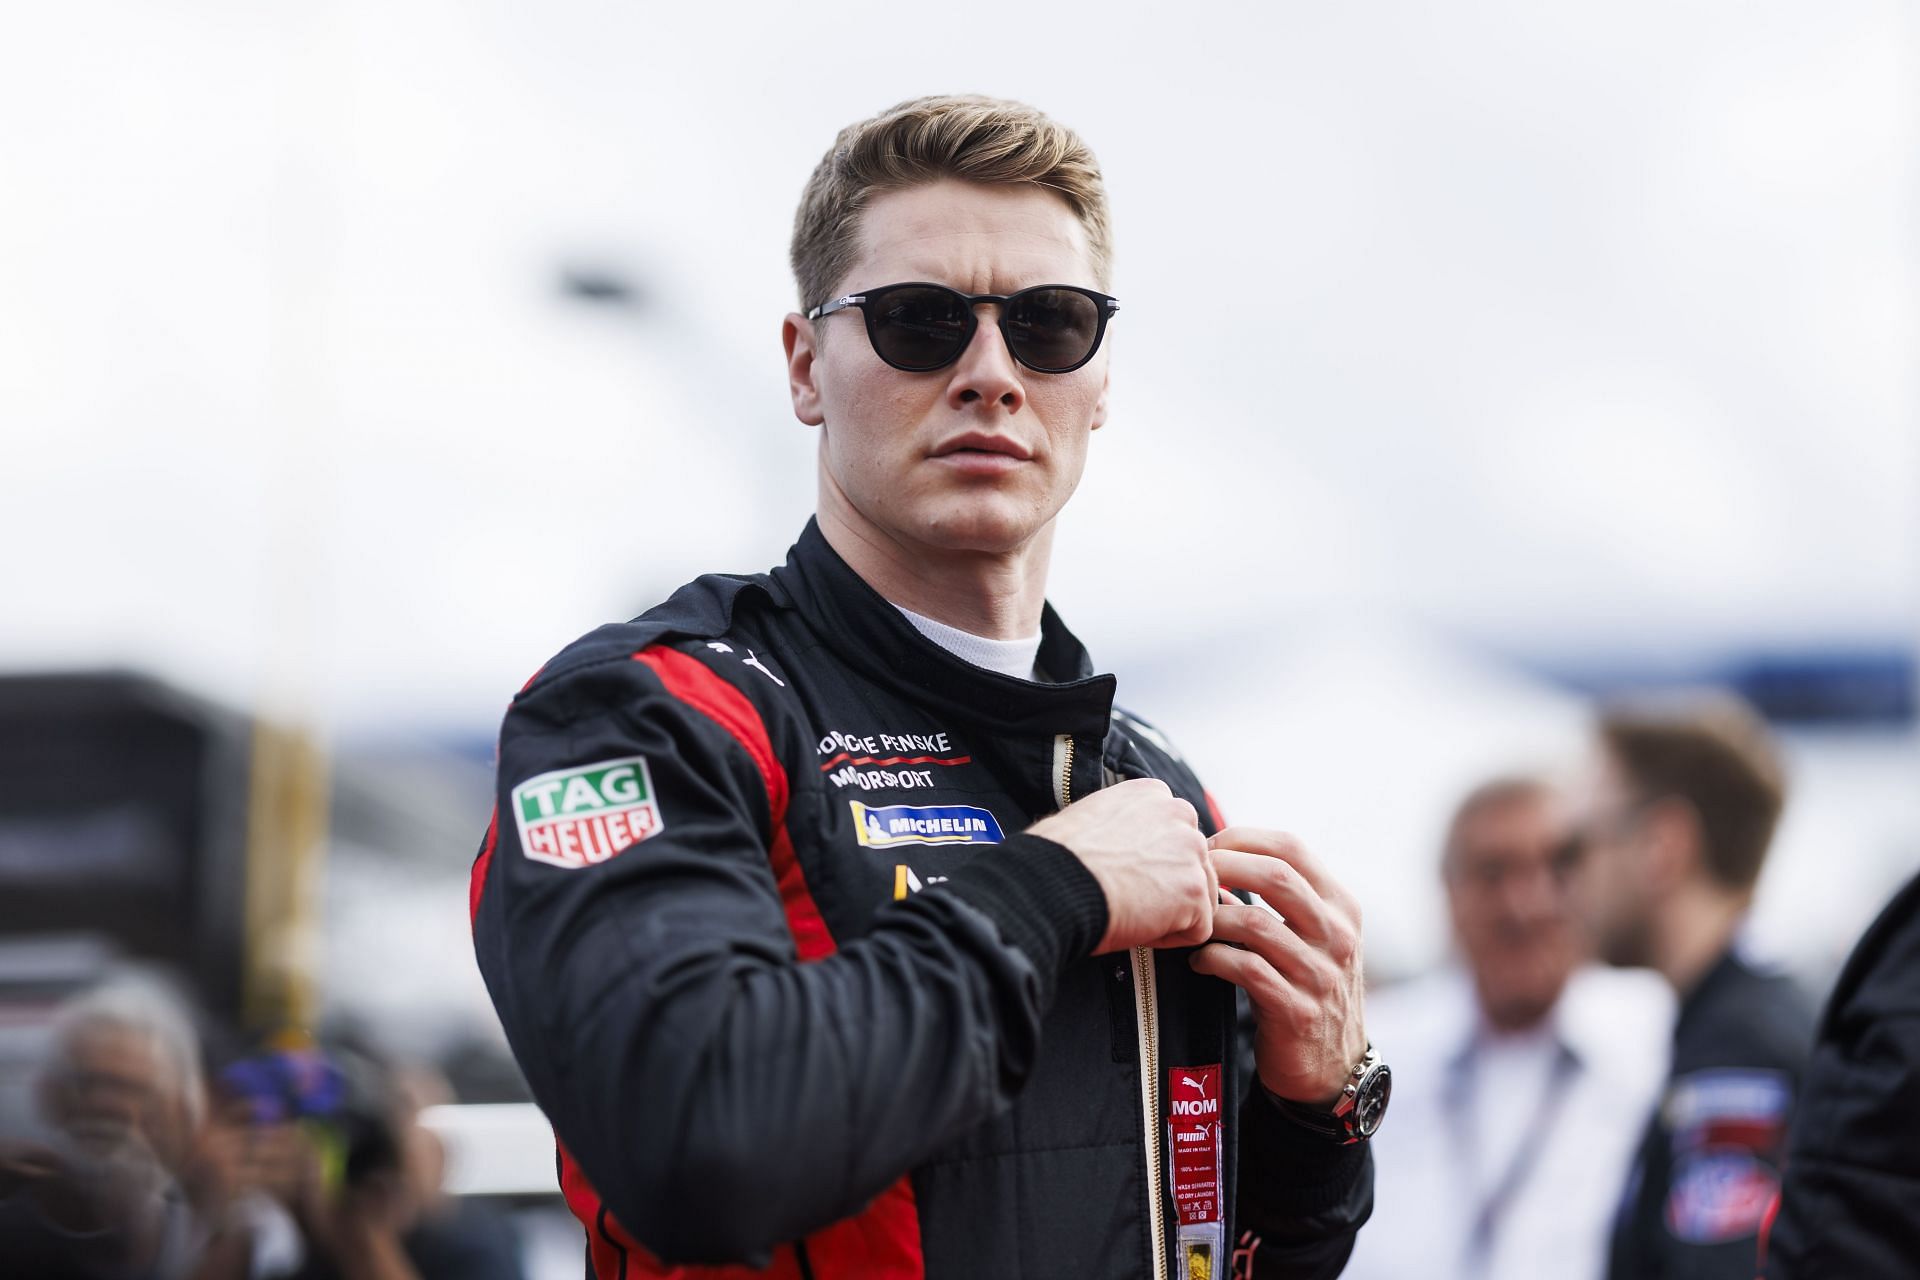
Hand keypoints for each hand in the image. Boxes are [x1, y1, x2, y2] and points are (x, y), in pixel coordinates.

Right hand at [1028, 778, 1216, 953]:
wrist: (1052, 884)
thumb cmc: (1057, 858)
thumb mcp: (1092, 817)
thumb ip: (1126, 824)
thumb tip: (1131, 847)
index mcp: (1152, 793)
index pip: (1173, 834)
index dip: (1150, 863)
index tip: (1121, 874)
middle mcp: (1179, 812)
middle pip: (1191, 863)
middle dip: (1166, 887)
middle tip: (1127, 898)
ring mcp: (1192, 851)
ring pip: (1197, 895)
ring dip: (1170, 912)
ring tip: (1129, 911)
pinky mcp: (1194, 890)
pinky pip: (1197, 928)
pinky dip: (1169, 938)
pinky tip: (1137, 927)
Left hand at [1189, 828, 1366, 1105]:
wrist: (1332, 1066)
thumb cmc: (1308, 986)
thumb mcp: (1311, 936)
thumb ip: (1277, 899)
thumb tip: (1215, 860)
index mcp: (1341, 906)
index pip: (1292, 848)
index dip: (1242, 839)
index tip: (1207, 848)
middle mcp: (1338, 935)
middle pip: (1275, 876)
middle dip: (1223, 868)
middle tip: (1191, 878)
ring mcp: (1321, 975)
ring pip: (1255, 923)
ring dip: (1212, 919)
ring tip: (1192, 926)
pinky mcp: (1297, 1011)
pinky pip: (1246, 969)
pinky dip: (1212, 958)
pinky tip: (1198, 960)